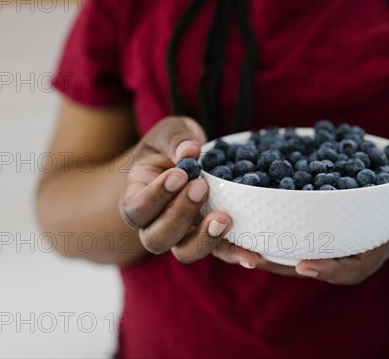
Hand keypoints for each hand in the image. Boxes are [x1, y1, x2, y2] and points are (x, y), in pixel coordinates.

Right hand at [119, 116, 231, 262]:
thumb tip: (190, 150)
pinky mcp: (210, 237)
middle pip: (157, 238)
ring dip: (204, 239)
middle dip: (179, 215)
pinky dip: (236, 254)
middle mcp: (156, 223)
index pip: (136, 210)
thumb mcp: (168, 132)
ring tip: (224, 219)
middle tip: (201, 187)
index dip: (154, 198)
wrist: (186, 158)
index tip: (178, 175)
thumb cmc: (170, 145)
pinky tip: (252, 255)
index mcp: (137, 198)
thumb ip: (175, 138)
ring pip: (185, 252)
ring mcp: (183, 234)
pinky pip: (220, 252)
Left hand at [212, 153, 388, 284]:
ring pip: (288, 255)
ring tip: (229, 239)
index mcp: (368, 252)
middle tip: (247, 255)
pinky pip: (283, 238)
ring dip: (259, 250)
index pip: (349, 269)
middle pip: (307, 266)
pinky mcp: (310, 233)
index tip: (303, 264)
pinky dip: (260, 232)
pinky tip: (236, 217)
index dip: (326, 269)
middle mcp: (342, 255)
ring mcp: (324, 246)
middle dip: (278, 264)